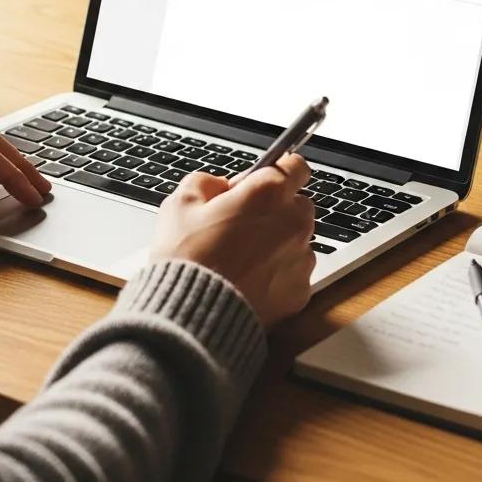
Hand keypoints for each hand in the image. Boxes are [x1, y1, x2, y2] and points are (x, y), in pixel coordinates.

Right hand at [149, 154, 314, 327]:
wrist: (193, 316)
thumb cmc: (187, 259)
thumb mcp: (180, 203)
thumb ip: (206, 182)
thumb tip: (219, 186)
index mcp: (267, 194)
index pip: (295, 166)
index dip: (276, 170)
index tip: (264, 179)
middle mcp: (292, 223)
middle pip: (298, 203)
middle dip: (275, 208)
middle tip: (241, 222)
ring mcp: (300, 259)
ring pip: (297, 239)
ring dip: (277, 241)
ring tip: (240, 256)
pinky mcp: (300, 292)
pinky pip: (294, 272)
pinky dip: (278, 272)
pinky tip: (248, 278)